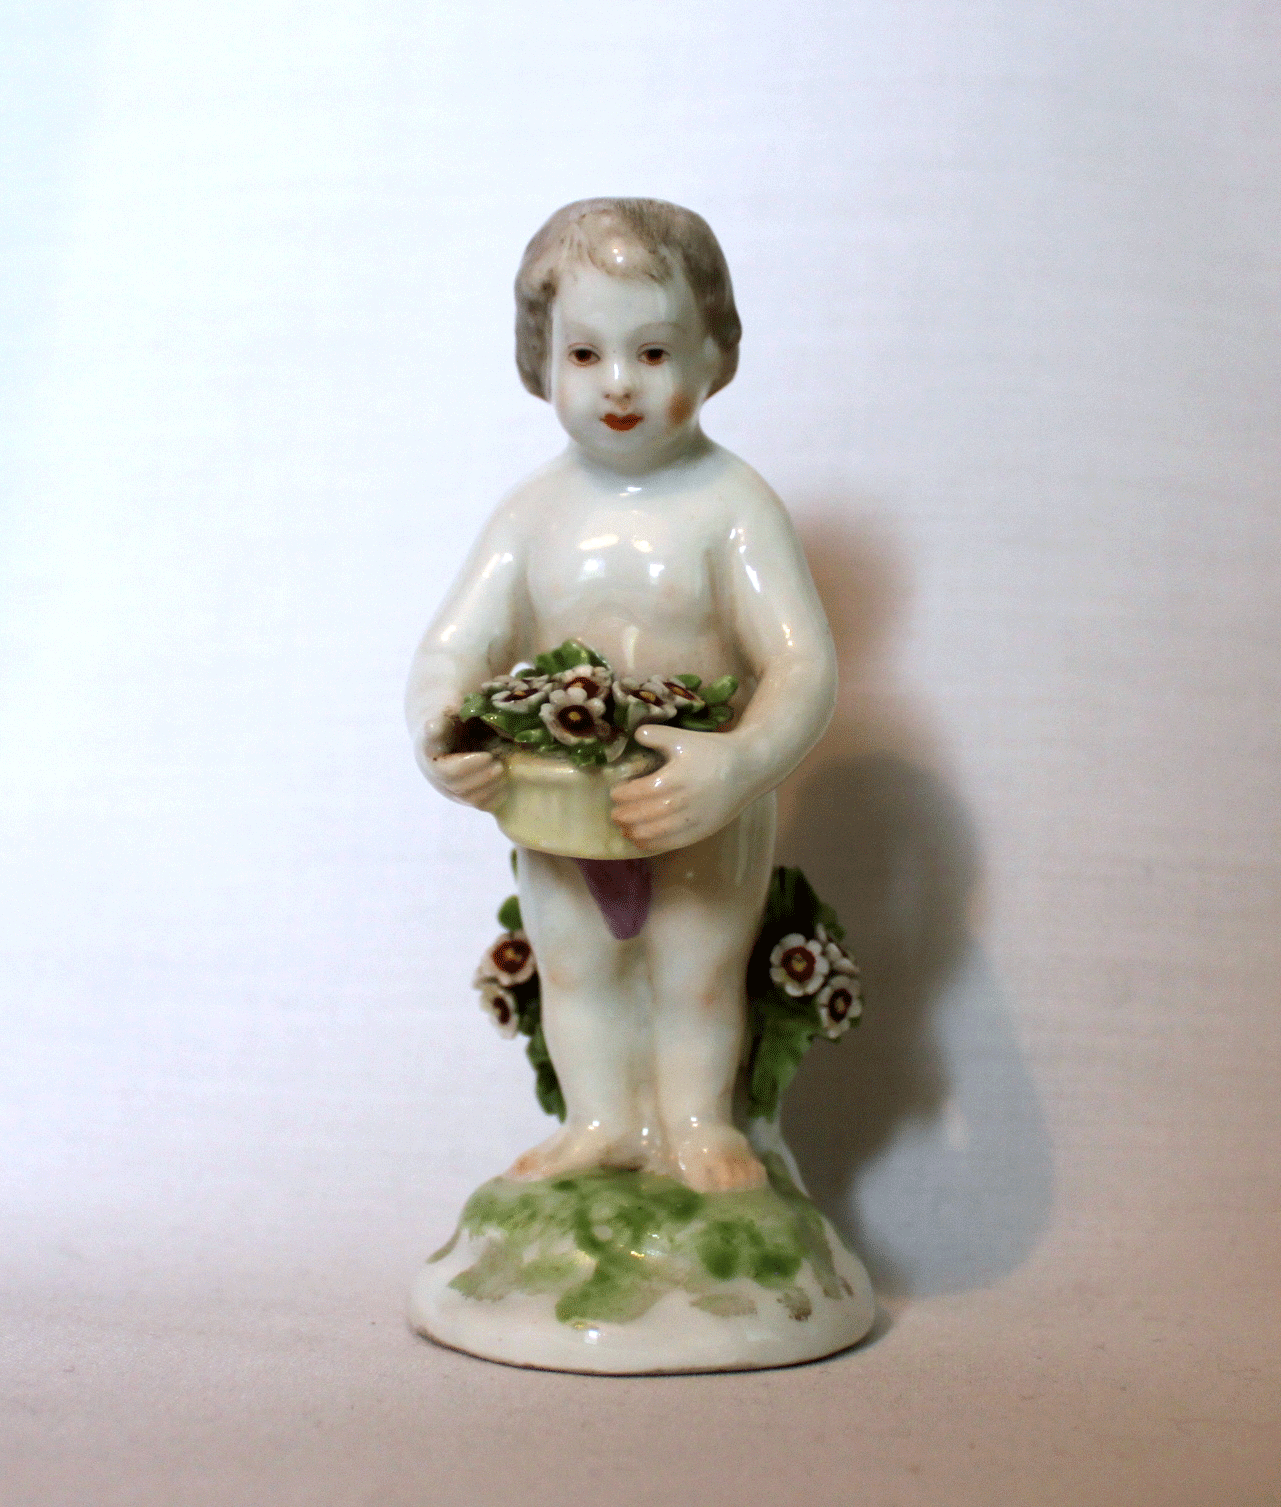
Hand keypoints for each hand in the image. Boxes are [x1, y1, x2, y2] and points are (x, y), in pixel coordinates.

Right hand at [415, 711, 504, 810]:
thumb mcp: (444, 714)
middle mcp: (438, 778)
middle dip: (483, 777)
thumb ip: (439, 719)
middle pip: (460, 787)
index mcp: (431, 758)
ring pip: (470, 799)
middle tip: (500, 765)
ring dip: (490, 788)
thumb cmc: (450, 719)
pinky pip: (480, 805)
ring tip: (504, 773)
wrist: (449, 733)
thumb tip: (432, 726)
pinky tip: (506, 786)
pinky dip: (494, 798)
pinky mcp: (467, 796)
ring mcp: (452, 790)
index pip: (447, 771)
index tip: (488, 756)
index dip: (469, 767)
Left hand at [610, 725, 744, 851]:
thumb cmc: (713, 751)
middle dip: (623, 816)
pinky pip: (670, 843)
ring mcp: (692, 820)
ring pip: (654, 833)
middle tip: (614, 813)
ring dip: (633, 832)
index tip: (615, 792)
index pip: (638, 792)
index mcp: (674, 779)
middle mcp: (681, 803)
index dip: (622, 795)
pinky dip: (651, 844)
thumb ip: (657, 735)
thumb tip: (635, 734)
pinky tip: (640, 840)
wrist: (748, 768)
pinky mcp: (701, 832)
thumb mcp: (684, 738)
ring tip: (624, 828)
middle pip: (642, 815)